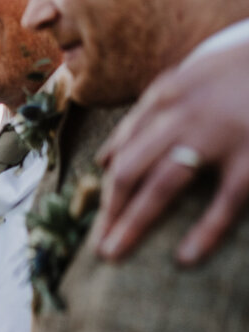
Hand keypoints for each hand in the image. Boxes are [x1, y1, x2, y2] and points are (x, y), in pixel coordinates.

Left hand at [96, 40, 248, 264]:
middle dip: (109, 211)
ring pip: (162, 185)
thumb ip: (145, 117)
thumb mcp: (187, 80)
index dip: (105, 188)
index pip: (123, 150)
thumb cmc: (238, 73)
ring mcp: (219, 134)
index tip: (96, 219)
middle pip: (130, 170)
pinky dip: (206, 231)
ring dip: (133, 223)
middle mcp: (184, 114)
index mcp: (165, 97)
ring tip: (113, 253)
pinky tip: (185, 258)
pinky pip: (226, 199)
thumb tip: (103, 160)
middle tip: (98, 246)